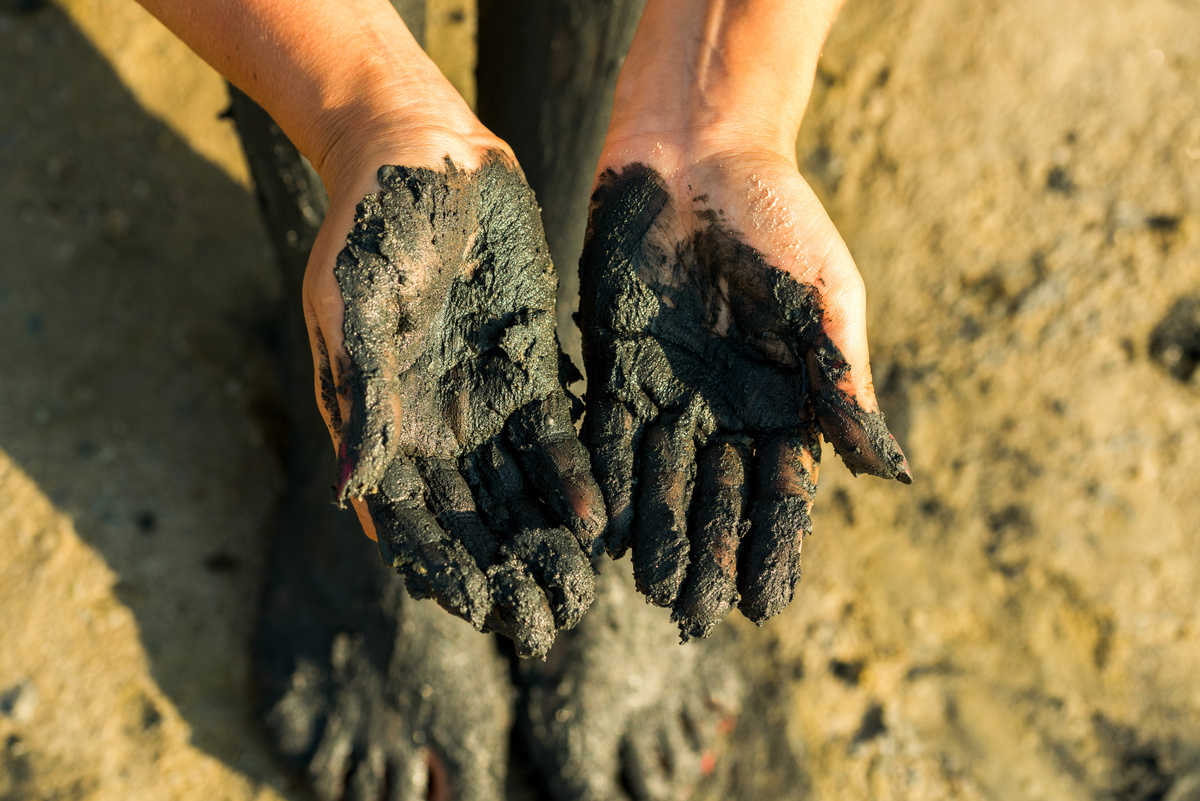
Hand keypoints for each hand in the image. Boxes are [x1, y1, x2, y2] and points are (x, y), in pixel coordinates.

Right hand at [304, 123, 605, 658]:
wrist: (421, 154)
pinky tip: (598, 523)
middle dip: (506, 577)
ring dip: (543, 547)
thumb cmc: (370, 224)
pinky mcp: (530, 371)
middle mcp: (433, 428)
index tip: (482, 612)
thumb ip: (362, 401)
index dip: (444, 571)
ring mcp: (483, 403)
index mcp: (380, 425)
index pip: (412, 521)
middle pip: (472, 525)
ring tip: (579, 595)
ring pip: (517, 497)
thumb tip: (352, 494)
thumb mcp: (355, 308)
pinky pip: (555, 443)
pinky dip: (572, 483)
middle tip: (546, 625)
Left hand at [579, 140, 909, 640]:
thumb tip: (889, 474)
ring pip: (660, 480)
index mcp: (782, 402)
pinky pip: (610, 436)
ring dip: (654, 533)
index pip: (780, 492)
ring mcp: (668, 393)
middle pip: (716, 500)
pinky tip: (599, 525)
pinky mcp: (616, 368)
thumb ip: (842, 382)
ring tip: (647, 590)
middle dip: (706, 557)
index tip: (765, 605)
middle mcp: (724, 411)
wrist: (697, 154)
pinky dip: (605, 480)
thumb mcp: (823, 299)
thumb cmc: (777, 218)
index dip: (773, 547)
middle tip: (694, 619)